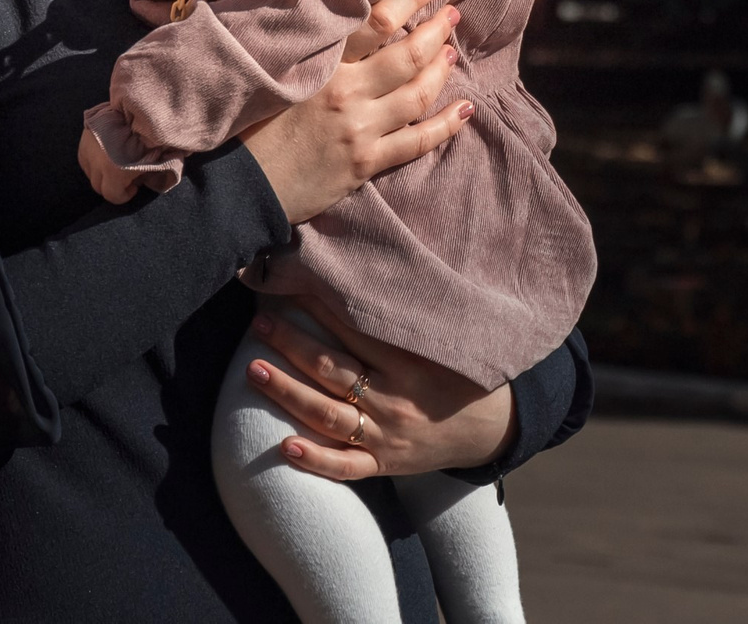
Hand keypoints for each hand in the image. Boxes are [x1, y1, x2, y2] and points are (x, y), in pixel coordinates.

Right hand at [240, 0, 472, 224]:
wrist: (241, 185)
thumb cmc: (249, 125)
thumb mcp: (274, 73)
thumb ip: (308, 48)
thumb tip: (336, 18)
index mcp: (322, 64)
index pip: (376, 21)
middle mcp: (346, 91)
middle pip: (407, 53)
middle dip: (437, 30)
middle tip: (452, 14)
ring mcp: (360, 128)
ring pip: (418, 93)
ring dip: (441, 69)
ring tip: (453, 52)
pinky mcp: (367, 162)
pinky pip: (419, 140)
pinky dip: (447, 124)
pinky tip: (466, 110)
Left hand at [244, 300, 517, 480]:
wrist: (493, 429)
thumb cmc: (464, 375)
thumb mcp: (447, 341)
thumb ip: (408, 320)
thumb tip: (365, 281)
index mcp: (411, 364)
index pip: (355, 331)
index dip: (320, 308)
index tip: (291, 286)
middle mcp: (395, 400)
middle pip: (333, 370)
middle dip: (292, 344)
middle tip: (259, 322)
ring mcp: (387, 436)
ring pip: (329, 415)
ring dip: (288, 392)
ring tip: (254, 370)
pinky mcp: (384, 464)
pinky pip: (346, 467)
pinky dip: (315, 460)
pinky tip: (284, 447)